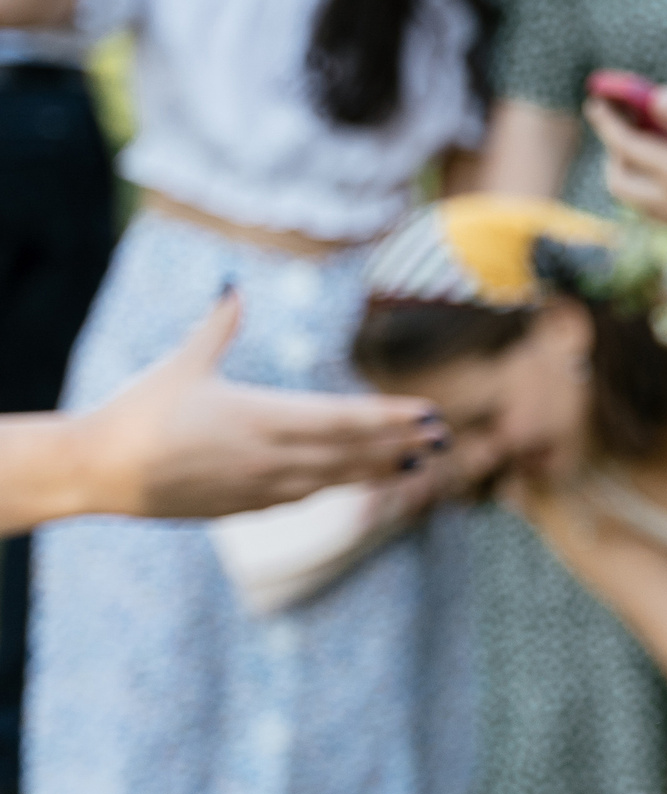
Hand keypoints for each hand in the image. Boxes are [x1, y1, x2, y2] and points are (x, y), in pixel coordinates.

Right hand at [83, 291, 441, 518]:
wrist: (97, 470)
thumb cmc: (138, 410)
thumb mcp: (184, 363)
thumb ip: (218, 326)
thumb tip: (232, 286)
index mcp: (262, 416)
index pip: (344, 419)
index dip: (390, 418)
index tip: (428, 415)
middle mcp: (269, 455)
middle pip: (350, 451)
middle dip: (399, 444)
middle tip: (443, 440)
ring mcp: (257, 486)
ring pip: (332, 479)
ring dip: (375, 470)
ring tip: (413, 463)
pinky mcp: (240, 507)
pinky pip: (299, 496)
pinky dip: (332, 486)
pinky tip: (352, 481)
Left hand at [587, 86, 666, 285]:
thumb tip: (656, 98)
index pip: (625, 145)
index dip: (608, 119)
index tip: (598, 97)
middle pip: (619, 177)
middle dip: (613, 147)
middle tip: (624, 120)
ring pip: (634, 195)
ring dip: (629, 166)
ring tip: (650, 140)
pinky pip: (654, 204)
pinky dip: (650, 181)